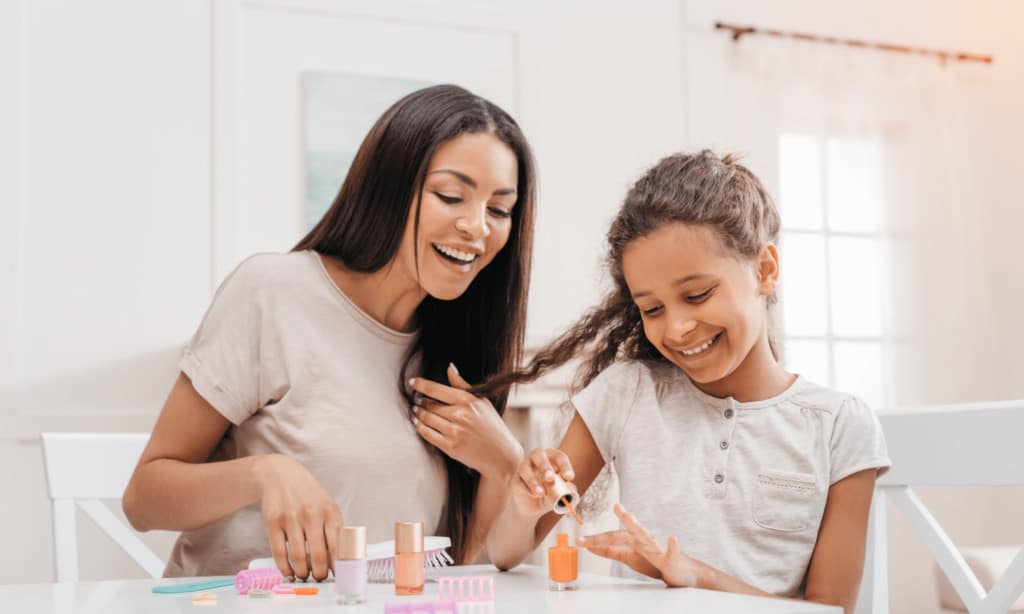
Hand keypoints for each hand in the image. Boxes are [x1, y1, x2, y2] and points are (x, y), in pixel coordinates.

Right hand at [256, 454, 342, 581]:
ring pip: (298, 556)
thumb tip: (339, 560)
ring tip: (305, 577)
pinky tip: (289, 573)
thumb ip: (334, 530)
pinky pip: (279, 552)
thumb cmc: (310, 496)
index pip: (337, 545)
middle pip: (317, 554)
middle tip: (319, 579)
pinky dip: (285, 568)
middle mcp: (311, 514)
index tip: (338, 576)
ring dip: (302, 572)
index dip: (337, 565)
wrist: (282, 475)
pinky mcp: (273, 522)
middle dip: (320, 573)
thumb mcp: (327, 507)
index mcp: (330, 512)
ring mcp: (291, 518)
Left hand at [409, 364, 522, 478]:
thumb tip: (450, 368)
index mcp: (468, 401)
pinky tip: (418, 423)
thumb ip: (463, 385)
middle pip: (430, 405)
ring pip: (426, 419)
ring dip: (418, 414)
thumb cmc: (492, 427)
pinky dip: (419, 427)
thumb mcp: (482, 402)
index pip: (438, 389)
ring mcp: (455, 432)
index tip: (413, 382)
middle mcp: (460, 415)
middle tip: (417, 401)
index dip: (421, 385)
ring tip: (416, 411)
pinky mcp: (450, 447)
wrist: (501, 456)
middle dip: (420, 402)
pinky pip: (427, 434)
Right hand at [510, 447, 575, 517]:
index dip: (564, 465)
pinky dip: (527, 488)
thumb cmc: (550, 493)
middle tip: (550, 478)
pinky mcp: (516, 479)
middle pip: (539, 455)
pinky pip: (519, 481)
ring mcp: (524, 467)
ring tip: (541, 493)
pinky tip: (533, 495)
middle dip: (545, 466)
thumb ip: (567, 490)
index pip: (558, 456)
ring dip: (534, 481)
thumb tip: (572, 490)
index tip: (569, 477)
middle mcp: (536, 458)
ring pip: (525, 468)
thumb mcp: (561, 492)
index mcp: (551, 458)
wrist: (534, 506)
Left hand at [577, 503, 700, 587]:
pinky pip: (673, 553)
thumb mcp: (628, 557)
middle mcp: (645, 540)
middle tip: (617, 506)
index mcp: (634, 540)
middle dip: (625, 519)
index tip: (580, 541)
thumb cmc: (653, 562)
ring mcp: (659, 548)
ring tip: (634, 518)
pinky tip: (673, 539)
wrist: (680, 572)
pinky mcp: (672, 559)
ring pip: (650, 536)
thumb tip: (591, 546)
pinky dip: (673, 546)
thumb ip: (611, 551)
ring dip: (642, 527)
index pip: (613, 538)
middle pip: (631, 530)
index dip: (596, 540)